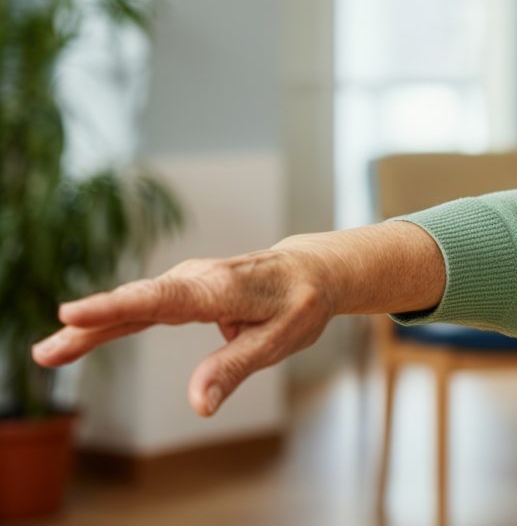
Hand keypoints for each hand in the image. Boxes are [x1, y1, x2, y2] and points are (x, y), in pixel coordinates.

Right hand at [32, 246, 334, 416]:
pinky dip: (108, 321)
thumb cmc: (299, 305)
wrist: (312, 270)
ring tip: (49, 352)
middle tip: (46, 352)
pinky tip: (76, 338)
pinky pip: (141, 307)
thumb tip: (199, 406)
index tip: (73, 312)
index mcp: (222, 289)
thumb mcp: (280, 341)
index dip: (116, 307)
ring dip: (90, 327)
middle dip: (90, 325)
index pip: (162, 299)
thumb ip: (234, 368)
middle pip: (136, 304)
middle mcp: (198, 278)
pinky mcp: (182, 289)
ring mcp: (187, 281)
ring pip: (132, 306)